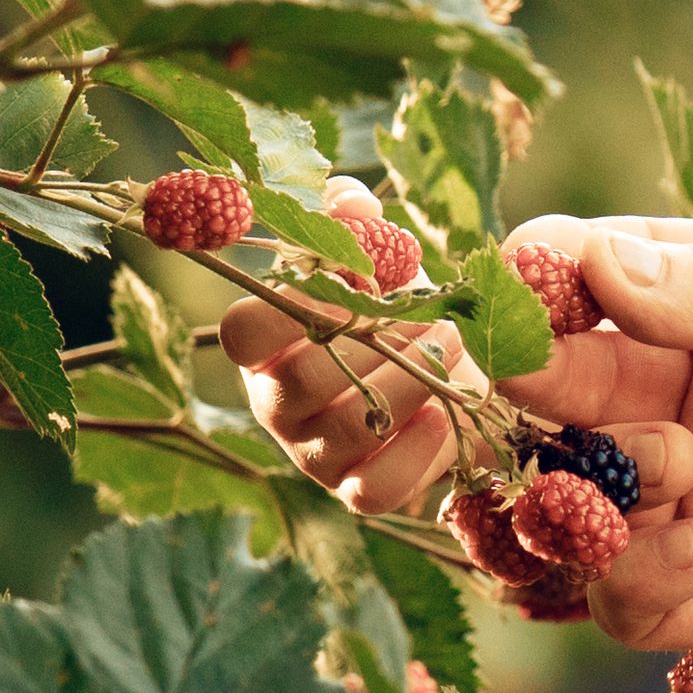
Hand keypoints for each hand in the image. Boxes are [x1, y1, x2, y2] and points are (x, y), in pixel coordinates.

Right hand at [217, 181, 467, 509]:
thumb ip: (352, 222)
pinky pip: (377, 487)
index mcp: (263, 345)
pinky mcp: (354, 490)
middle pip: (304, 382)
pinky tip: (447, 412)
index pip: (240, 331)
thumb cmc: (392, 304)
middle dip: (376, 343)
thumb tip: (346, 201)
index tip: (347, 281)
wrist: (444, 369)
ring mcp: (311, 454)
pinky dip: (418, 451)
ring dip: (412, 382)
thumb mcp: (373, 257)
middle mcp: (276, 403)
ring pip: (350, 429)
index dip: (289, 307)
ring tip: (451, 344)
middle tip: (429, 314)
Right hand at [489, 217, 692, 672]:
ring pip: (571, 516)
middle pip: (554, 409)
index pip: (582, 292)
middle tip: (569, 412)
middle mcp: (691, 406)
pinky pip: (626, 604)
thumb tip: (589, 264)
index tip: (503, 310)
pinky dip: (636, 581)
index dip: (531, 301)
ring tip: (678, 482)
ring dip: (589, 503)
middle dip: (544, 411)